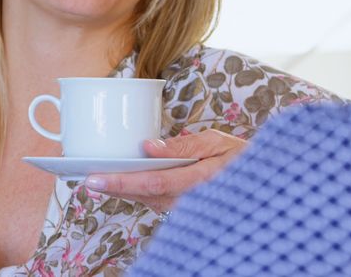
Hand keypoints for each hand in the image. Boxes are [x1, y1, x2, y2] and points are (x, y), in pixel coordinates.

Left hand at [83, 129, 246, 212]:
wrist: (265, 181)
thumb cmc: (242, 156)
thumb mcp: (218, 142)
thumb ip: (185, 145)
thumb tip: (149, 147)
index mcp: (200, 181)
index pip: (153, 183)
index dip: (121, 183)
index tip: (94, 180)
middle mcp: (192, 201)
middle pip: (144, 196)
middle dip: (114, 188)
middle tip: (85, 178)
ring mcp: (189, 209)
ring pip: (148, 201)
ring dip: (124, 191)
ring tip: (98, 179)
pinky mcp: (186, 209)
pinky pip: (157, 202)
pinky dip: (139, 192)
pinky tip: (124, 183)